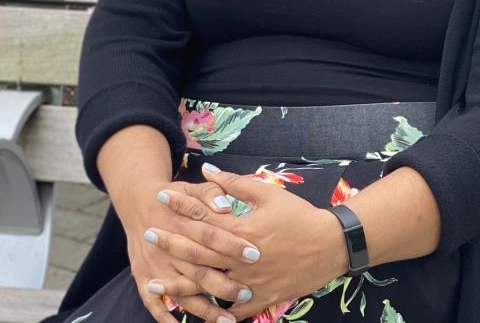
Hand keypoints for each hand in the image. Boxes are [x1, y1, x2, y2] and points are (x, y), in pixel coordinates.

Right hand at [117, 180, 256, 322]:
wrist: (138, 203)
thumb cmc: (174, 197)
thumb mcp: (191, 188)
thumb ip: (210, 194)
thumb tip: (226, 206)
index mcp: (181, 223)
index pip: (210, 235)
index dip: (232, 245)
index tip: (255, 255)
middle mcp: (167, 247)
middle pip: (198, 270)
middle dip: (224, 284)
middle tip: (247, 294)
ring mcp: (155, 266)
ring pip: (182, 292)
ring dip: (204, 308)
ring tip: (227, 320)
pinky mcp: (143, 277)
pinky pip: (153, 303)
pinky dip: (166, 318)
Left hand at [143, 163, 348, 321]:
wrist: (332, 245)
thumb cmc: (300, 216)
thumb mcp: (269, 194)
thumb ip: (235, 183)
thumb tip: (208, 171)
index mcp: (242, 230)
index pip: (203, 217)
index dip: (181, 205)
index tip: (161, 196)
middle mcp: (241, 258)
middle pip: (197, 252)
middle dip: (170, 243)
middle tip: (148, 234)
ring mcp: (250, 281)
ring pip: (208, 286)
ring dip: (179, 285)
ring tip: (155, 283)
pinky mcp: (262, 298)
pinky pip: (234, 311)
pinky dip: (216, 315)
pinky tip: (195, 316)